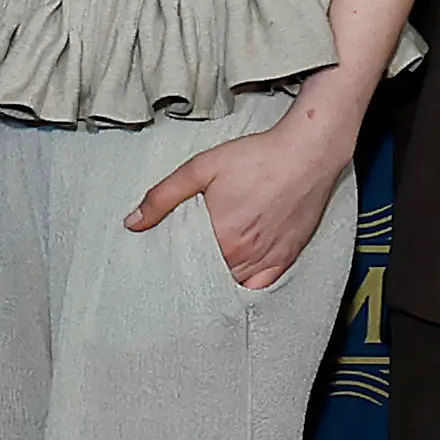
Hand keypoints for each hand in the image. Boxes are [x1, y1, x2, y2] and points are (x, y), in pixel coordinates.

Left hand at [128, 100, 356, 289]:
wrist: (307, 152)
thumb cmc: (256, 157)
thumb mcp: (200, 168)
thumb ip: (163, 197)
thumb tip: (132, 223)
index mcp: (220, 237)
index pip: (186, 268)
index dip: (173, 268)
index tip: (161, 267)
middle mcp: (244, 255)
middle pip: (209, 279)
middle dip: (193, 276)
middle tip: (179, 271)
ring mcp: (268, 258)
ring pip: (234, 285)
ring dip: (218, 282)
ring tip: (201, 277)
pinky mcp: (288, 256)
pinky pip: (262, 286)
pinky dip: (246, 287)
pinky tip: (233, 280)